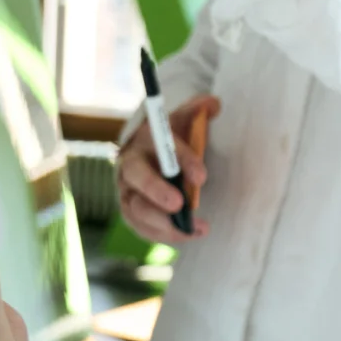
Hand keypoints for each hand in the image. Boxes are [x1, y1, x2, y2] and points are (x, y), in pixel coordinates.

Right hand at [117, 94, 217, 242]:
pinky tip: (189, 235)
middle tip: (180, 204)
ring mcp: (128, 191)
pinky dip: (164, 235)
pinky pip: (142, 228)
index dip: (182, 161)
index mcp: (145, 138)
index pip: (162, 147)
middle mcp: (131, 164)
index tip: (201, 177)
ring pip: (136, 209)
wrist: (150, 158)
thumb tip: (213, 105)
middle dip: (157, 192)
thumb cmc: (171, 140)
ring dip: (163, 222)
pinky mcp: (131, 213)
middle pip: (138, 178)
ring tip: (193, 229)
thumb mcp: (184, 120)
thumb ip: (198, 111)